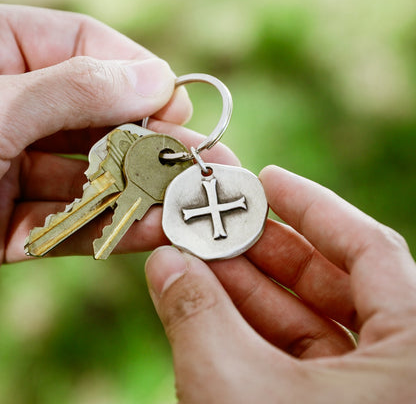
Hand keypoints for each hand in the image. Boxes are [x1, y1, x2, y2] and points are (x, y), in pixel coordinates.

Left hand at [0, 5, 237, 262]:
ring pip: (91, 180)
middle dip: (156, 145)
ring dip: (143, 195)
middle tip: (211, 162)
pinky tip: (152, 231)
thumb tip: (159, 78)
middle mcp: (13, 111)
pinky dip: (109, 231)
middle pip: (100, 120)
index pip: (85, 46)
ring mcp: (11, 169)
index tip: (178, 105)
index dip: (138, 74)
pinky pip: (68, 225)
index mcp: (0, 56)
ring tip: (192, 203)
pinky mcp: (9, 224)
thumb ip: (76, 88)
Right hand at [145, 165, 415, 402]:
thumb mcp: (235, 387)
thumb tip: (165, 261)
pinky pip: (300, 358)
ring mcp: (374, 395)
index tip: (269, 177)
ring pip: (311, 322)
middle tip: (217, 224)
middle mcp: (405, 368)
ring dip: (250, 290)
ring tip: (200, 263)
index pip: (370, 248)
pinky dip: (254, 331)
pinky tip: (211, 308)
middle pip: (335, 282)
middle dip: (267, 250)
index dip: (313, 205)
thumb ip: (197, 316)